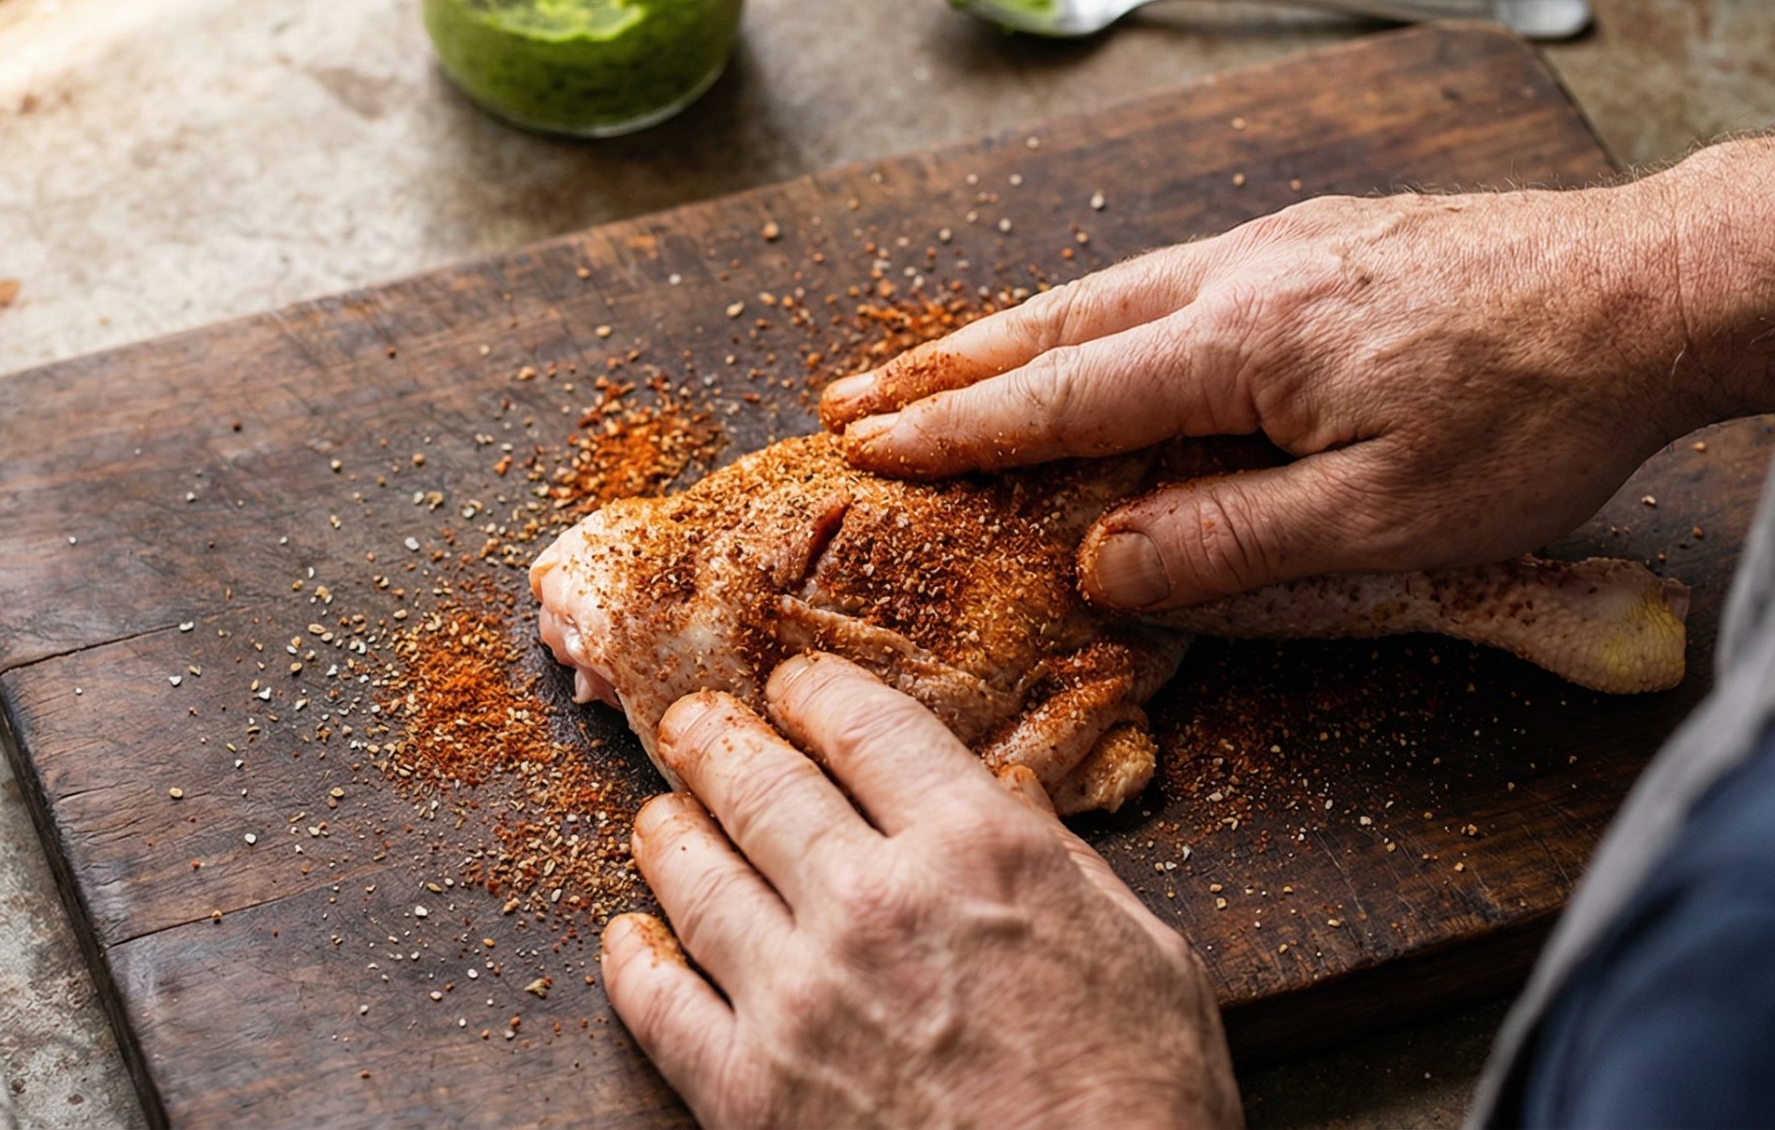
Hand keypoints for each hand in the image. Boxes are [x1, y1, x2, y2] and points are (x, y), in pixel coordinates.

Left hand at [601, 653, 1238, 1128]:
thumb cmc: (1142, 1102)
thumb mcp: (1143, 951)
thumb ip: (1058, 864)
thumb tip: (1009, 801)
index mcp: (980, 850)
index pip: (866, 725)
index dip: (817, 691)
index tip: (797, 685)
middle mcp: (875, 902)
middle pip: (762, 784)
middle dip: (719, 740)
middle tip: (696, 724)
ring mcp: (800, 999)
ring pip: (696, 877)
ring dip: (670, 832)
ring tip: (660, 817)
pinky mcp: (751, 1093)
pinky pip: (660, 1006)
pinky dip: (634, 962)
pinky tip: (631, 939)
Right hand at [818, 189, 1694, 610]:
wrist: (1649, 291)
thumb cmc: (1534, 417)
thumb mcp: (1388, 521)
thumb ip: (1232, 543)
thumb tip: (1099, 563)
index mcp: (1245, 342)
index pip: (1065, 394)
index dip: (960, 428)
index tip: (865, 443)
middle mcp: (1244, 272)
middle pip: (1061, 323)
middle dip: (946, 366)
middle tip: (849, 395)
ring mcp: (1285, 243)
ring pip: (1112, 288)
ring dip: (1011, 333)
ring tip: (934, 366)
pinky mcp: (1326, 238)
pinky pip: (1171, 274)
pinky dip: (1094, 310)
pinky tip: (1091, 330)